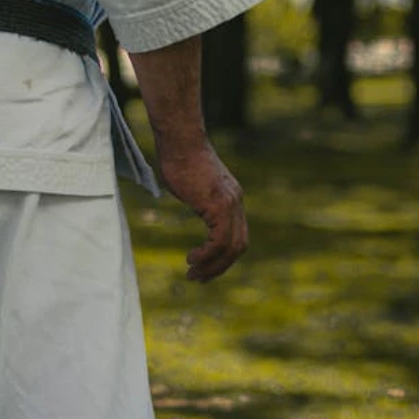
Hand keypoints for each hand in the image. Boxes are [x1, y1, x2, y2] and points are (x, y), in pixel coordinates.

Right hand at [156, 138, 247, 282]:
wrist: (180, 140)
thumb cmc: (179, 157)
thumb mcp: (193, 184)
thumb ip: (198, 198)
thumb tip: (191, 200)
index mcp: (232, 197)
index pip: (237, 235)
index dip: (224, 255)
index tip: (205, 266)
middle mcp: (236, 201)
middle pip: (239, 245)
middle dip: (220, 266)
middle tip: (199, 278)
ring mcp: (229, 204)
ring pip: (230, 247)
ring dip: (213, 266)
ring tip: (194, 274)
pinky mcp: (218, 206)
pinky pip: (219, 241)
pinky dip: (207, 255)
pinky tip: (192, 259)